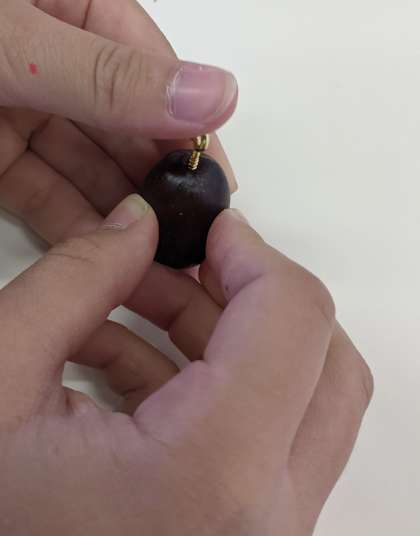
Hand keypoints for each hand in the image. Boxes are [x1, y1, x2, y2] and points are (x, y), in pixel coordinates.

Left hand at [0, 0, 237, 241]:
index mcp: (68, 7)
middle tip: (187, 232)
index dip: (186, 126)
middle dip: (154, 180)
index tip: (212, 177)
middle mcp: (51, 61)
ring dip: (120, 214)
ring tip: (155, 255)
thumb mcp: (17, 47)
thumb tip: (215, 98)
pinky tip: (105, 256)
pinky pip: (43, 193)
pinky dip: (72, 225)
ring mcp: (22, 110)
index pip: (148, 69)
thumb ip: (110, 77)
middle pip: (122, 127)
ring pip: (86, 168)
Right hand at [0, 195, 372, 534]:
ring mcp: (266, 533)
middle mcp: (263, 517)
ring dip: (234, 334)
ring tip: (147, 302)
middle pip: (328, 364)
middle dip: (261, 297)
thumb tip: (138, 223)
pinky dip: (215, 380)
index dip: (257, 255)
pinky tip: (138, 357)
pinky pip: (266, 434)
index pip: (295, 322)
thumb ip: (74, 282)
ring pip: (306, 400)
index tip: (213, 229)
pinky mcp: (247, 531)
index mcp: (208, 473)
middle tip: (195, 263)